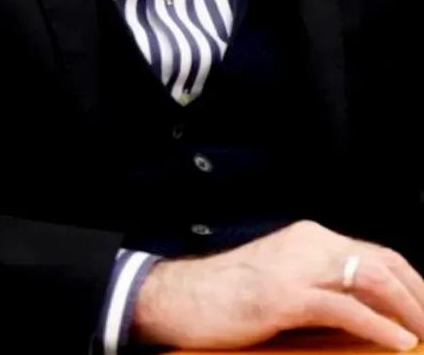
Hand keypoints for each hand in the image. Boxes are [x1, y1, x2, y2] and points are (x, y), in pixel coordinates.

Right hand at [132, 220, 423, 350]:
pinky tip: (397, 342)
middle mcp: (308, 242)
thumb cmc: (226, 296)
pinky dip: (377, 325)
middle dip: (417, 294)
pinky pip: (343, 307)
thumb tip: (363, 313)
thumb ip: (319, 286)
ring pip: (370, 278)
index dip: (409, 280)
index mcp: (309, 237)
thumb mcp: (281, 281)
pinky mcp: (284, 295)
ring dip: (408, 308)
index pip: (375, 253)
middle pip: (382, 262)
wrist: (180, 297)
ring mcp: (296, 267)